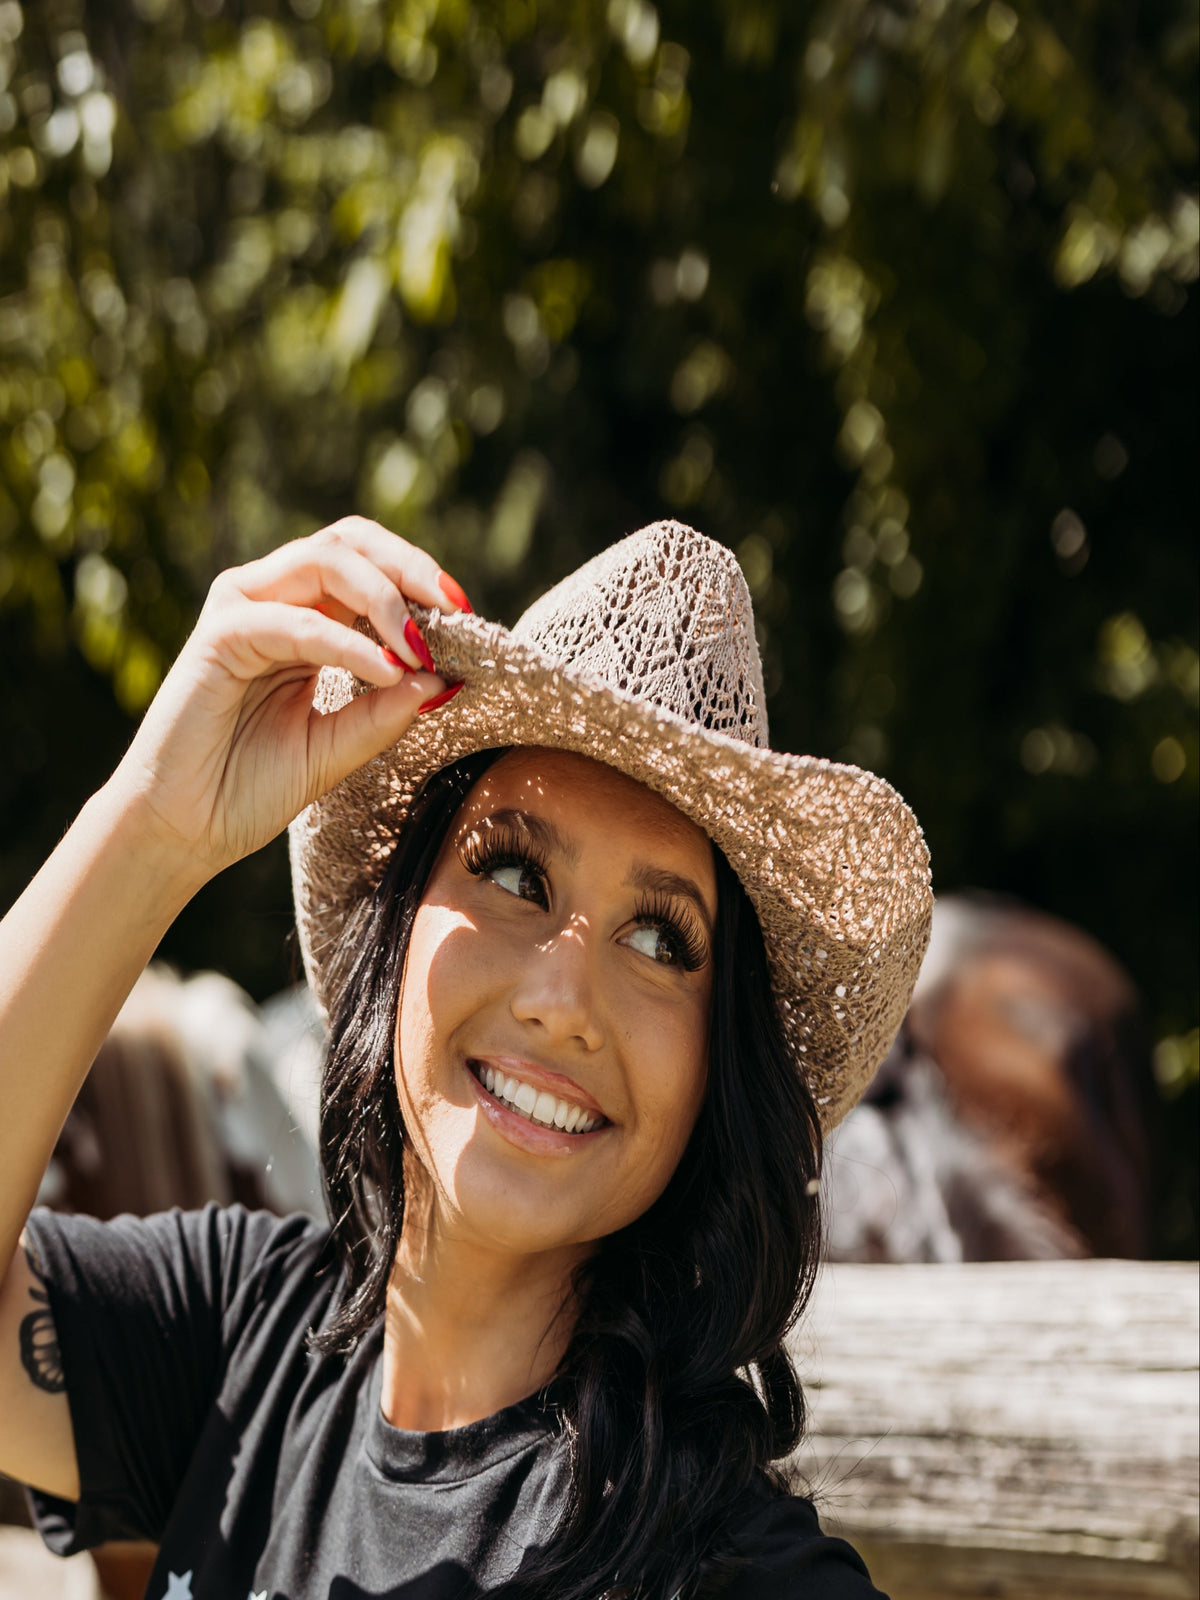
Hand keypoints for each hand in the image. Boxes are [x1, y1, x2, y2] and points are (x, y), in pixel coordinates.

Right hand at [108, 518, 464, 881]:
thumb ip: (386, 711)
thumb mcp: (340, 747)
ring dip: (384, 600)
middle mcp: (271, 600)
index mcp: (303, 617)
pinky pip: (296, 622)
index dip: (417, 576)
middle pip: (348, 543)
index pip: (367, 563)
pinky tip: (383, 670)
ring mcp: (241, 610)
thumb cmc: (252, 786)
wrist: (187, 830)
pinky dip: (347, 643)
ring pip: (323, 562)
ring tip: (422, 647)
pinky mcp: (219, 636)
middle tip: (454, 610)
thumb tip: (445, 678)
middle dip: (408, 568)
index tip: (466, 616)